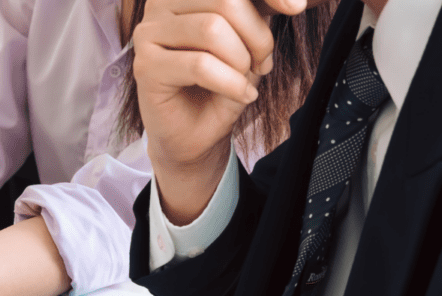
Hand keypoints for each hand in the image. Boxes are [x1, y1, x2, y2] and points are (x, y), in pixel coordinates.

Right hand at [132, 0, 298, 223]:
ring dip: (241, 61)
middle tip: (263, 63)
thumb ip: (259, 10)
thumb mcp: (248, 39)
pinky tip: (242, 95)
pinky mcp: (145, 66)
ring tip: (247, 81)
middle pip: (225, 1)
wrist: (194, 135)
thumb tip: (293, 1)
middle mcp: (160, 4)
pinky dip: (230, 83)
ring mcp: (148, 34)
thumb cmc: (220, 85)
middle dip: (258, 35)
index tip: (296, 8)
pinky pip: (199, 65)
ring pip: (211, 29)